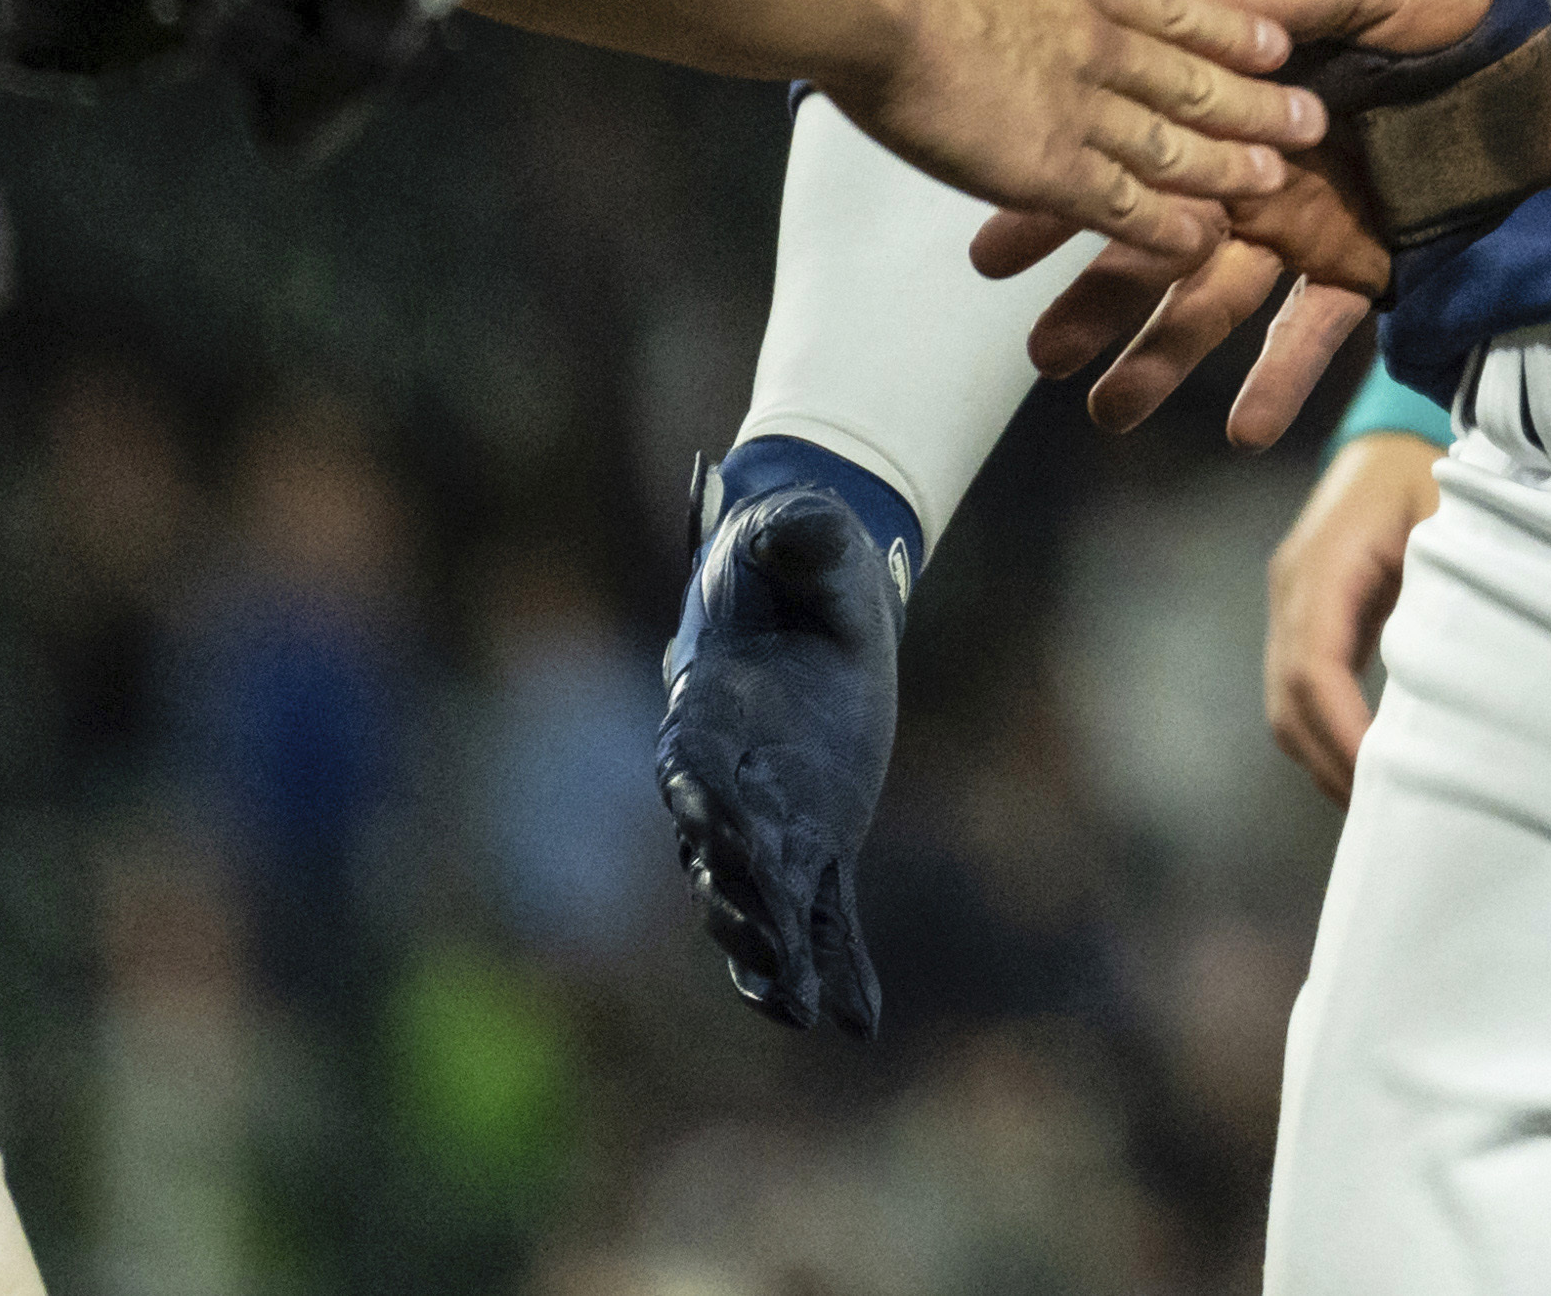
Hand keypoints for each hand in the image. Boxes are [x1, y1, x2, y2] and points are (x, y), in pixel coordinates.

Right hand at [655, 448, 912, 1032]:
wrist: (813, 595)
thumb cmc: (796, 558)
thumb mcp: (804, 535)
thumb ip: (797, 536)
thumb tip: (794, 527)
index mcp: (710, 709)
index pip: (691, 761)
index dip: (698, 792)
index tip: (706, 820)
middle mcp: (729, 784)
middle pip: (718, 853)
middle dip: (738, 897)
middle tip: (764, 942)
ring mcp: (774, 823)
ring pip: (761, 903)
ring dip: (772, 953)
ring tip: (795, 1006)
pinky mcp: (822, 843)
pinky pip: (827, 917)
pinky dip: (839, 967)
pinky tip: (858, 1022)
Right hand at [828, 0, 1321, 261]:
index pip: (1166, 7)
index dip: (1224, 27)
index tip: (1272, 41)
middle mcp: (1088, 40)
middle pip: (1190, 77)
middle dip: (1253, 101)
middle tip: (1311, 118)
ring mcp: (1074, 105)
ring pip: (1172, 144)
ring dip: (1228, 164)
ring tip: (1278, 179)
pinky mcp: (1043, 165)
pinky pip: (1122, 206)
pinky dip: (1167, 228)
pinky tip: (1201, 244)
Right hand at [966, 0, 1504, 437]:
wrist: (1546, 26)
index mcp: (1243, 108)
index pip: (1137, 154)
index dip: (1068, 200)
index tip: (997, 251)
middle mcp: (1262, 175)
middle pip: (1162, 244)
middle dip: (1099, 299)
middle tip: (1041, 352)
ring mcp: (1312, 225)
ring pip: (1221, 300)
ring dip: (1167, 356)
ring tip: (1111, 412)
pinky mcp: (1372, 262)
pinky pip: (1320, 329)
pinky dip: (1282, 379)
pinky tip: (1242, 429)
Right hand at [1261, 428, 1444, 799]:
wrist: (1396, 439)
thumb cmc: (1436, 471)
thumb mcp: (1452, 512)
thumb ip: (1448, 579)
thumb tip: (1456, 666)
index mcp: (1325, 557)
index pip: (1313, 664)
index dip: (1342, 728)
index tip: (1381, 775)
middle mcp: (1293, 586)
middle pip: (1288, 697)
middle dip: (1332, 760)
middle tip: (1389, 814)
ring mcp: (1291, 605)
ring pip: (1285, 706)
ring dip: (1326, 759)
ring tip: (1383, 806)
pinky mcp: (1306, 622)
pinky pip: (1301, 694)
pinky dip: (1327, 737)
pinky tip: (1372, 768)